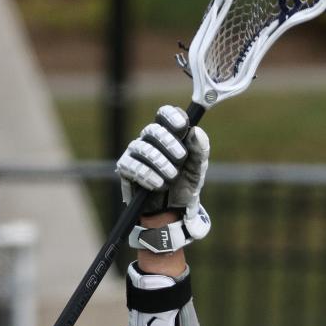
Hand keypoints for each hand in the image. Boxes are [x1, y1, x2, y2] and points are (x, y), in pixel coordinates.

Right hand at [116, 106, 210, 226]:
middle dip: (168, 142)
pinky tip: (157, 184)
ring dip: (159, 162)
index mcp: (169, 135)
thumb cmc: (184, 185)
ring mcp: (136, 153)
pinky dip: (146, 174)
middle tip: (181, 157)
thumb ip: (199, 151)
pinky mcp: (126, 169)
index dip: (171, 116)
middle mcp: (150, 140)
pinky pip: (131, 165)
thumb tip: (196, 131)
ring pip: (142, 148)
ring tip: (171, 177)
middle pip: (152, 129)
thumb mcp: (197, 170)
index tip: (182, 126)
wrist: (173, 211)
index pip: (165, 114)